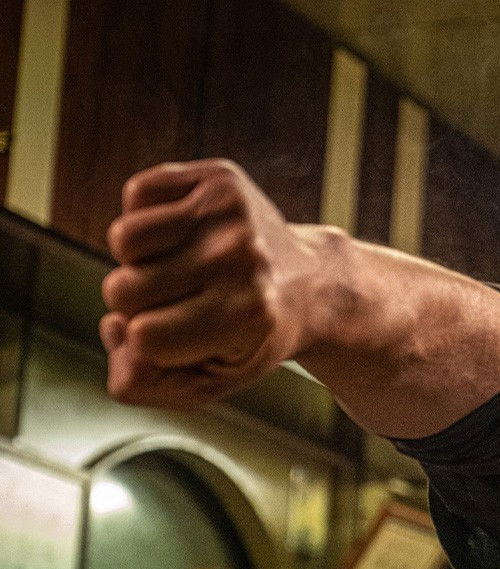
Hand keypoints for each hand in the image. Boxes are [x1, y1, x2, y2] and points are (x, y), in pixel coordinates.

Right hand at [101, 159, 319, 408]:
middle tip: (189, 300)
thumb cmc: (248, 336)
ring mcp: (233, 214)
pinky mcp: (221, 178)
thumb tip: (115, 330)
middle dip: (141, 303)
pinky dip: (147, 216)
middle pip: (123, 289)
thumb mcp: (209, 380)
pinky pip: (137, 193)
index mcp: (246, 315)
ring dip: (140, 258)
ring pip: (123, 239)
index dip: (151, 342)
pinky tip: (185, 234)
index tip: (189, 335)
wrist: (309, 284)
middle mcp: (242, 259)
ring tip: (183, 266)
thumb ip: (145, 384)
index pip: (143, 338)